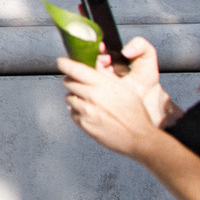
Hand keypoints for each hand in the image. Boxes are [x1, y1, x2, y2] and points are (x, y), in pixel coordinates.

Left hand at [60, 35, 168, 157]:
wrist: (138, 137)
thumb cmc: (134, 112)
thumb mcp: (124, 88)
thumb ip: (106, 75)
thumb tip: (94, 63)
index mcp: (103, 84)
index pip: (75, 69)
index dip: (64, 64)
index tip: (61, 62)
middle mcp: (92, 96)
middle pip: (68, 82)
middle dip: (71, 80)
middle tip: (79, 83)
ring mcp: (87, 111)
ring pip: (68, 97)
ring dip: (75, 96)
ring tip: (89, 101)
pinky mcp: (84, 124)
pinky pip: (72, 112)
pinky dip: (78, 111)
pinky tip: (91, 113)